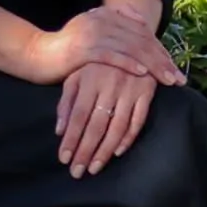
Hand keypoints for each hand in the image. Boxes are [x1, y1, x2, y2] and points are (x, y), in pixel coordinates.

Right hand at [36, 0, 180, 88]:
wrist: (36, 54)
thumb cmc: (66, 50)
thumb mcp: (91, 33)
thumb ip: (114, 28)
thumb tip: (140, 25)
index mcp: (105, 14)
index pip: (140, 32)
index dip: (160, 50)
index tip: (174, 67)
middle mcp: (101, 19)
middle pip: (140, 39)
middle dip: (162, 60)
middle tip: (177, 77)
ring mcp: (92, 33)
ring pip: (131, 48)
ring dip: (152, 65)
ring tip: (167, 79)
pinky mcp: (82, 48)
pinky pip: (112, 56)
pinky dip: (129, 64)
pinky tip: (142, 74)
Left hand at [55, 56, 156, 177]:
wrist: (130, 34)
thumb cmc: (97, 60)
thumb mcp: (76, 74)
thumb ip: (66, 101)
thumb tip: (59, 130)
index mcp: (89, 80)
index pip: (78, 116)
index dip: (71, 139)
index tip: (64, 159)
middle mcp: (109, 85)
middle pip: (95, 125)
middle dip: (85, 151)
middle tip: (77, 172)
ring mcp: (130, 89)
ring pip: (116, 127)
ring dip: (105, 151)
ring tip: (94, 168)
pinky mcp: (147, 91)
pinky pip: (138, 120)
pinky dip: (128, 138)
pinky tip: (117, 152)